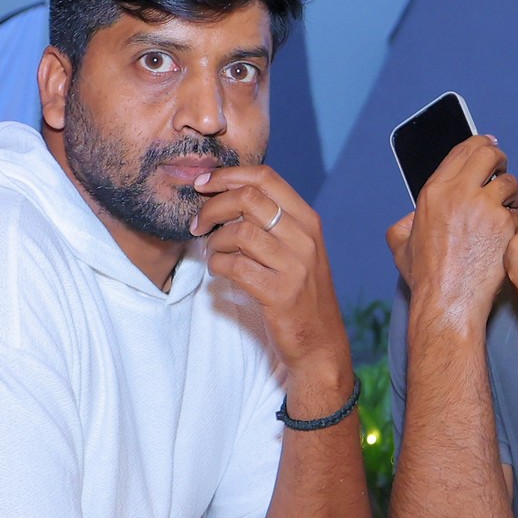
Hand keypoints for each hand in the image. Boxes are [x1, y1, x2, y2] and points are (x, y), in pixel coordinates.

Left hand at [194, 165, 352, 410]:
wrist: (320, 342)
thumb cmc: (300, 292)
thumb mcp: (296, 249)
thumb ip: (271, 221)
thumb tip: (225, 194)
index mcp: (308, 220)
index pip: (265, 177)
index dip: (228, 175)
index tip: (203, 184)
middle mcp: (305, 238)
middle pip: (248, 198)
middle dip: (212, 207)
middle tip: (197, 223)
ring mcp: (295, 266)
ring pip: (238, 233)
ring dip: (214, 242)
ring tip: (213, 253)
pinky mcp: (280, 293)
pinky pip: (234, 266)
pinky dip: (217, 265)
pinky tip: (219, 271)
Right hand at [390, 135, 517, 330]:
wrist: (448, 301)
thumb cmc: (427, 279)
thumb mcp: (401, 246)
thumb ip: (403, 225)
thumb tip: (409, 217)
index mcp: (433, 191)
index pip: (462, 149)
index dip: (480, 144)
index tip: (489, 146)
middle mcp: (457, 192)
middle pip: (489, 153)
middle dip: (499, 160)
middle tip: (502, 173)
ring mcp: (483, 207)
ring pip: (510, 181)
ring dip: (512, 193)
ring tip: (506, 210)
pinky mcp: (505, 224)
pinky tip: (509, 234)